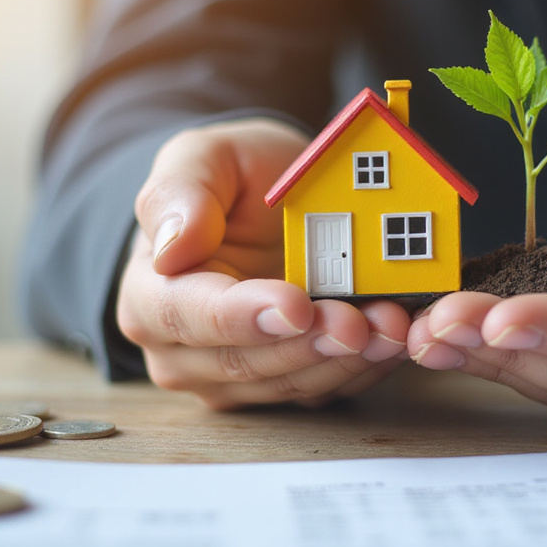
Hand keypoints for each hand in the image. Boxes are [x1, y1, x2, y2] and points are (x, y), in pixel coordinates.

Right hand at [118, 118, 409, 409]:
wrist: (265, 203)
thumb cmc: (231, 179)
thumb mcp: (204, 156)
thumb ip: (179, 192)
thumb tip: (171, 247)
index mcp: (150, 292)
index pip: (189, 314)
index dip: (244, 316)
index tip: (296, 304)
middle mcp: (180, 350)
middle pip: (244, 362)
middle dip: (309, 344)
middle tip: (362, 320)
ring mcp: (229, 377)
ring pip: (288, 384)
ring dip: (345, 360)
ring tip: (392, 325)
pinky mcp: (280, 386)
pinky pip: (322, 390)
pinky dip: (363, 367)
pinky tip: (396, 337)